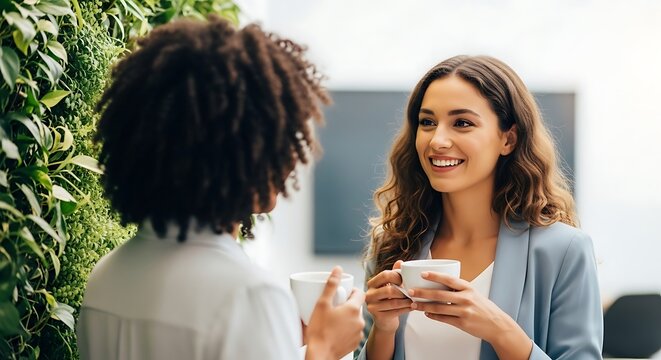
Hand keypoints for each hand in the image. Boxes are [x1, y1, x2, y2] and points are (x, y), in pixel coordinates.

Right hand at [305, 266, 364, 359]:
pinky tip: (335, 331)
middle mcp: (359, 321)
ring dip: (347, 318)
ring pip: (355, 319)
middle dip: (347, 304)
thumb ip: (331, 285)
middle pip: (356, 306)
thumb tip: (338, 270)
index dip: (352, 291)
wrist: (320, 354)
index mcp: (353, 309)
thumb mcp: (322, 304)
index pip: (360, 293)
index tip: (343, 293)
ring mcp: (358, 333)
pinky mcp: (354, 343)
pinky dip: (346, 329)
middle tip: (334, 306)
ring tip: (333, 320)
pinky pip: (353, 331)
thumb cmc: (319, 331)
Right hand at [365, 260, 412, 332]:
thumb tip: (400, 262)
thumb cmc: (389, 300)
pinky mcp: (378, 317)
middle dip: (403, 291)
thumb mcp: (390, 285)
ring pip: (394, 302)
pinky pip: (395, 312)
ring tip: (414, 300)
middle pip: (389, 289)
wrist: (384, 321)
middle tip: (412, 292)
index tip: (405, 280)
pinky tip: (412, 307)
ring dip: (407, 301)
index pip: (384, 275)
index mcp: (372, 284)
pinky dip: (406, 309)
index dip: (397, 276)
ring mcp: (372, 306)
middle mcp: (369, 294)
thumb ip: (394, 274)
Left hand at [409, 271, 531, 357]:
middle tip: (411, 291)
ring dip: (424, 306)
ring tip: (414, 305)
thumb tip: (439, 283)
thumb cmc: (483, 308)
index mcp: (468, 288)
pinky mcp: (463, 323)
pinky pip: (444, 319)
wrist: (497, 325)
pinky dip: (433, 316)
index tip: (422, 274)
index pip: (449, 279)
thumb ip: (458, 289)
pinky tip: (426, 314)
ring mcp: (464, 311)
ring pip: (439, 308)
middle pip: (440, 294)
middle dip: (423, 293)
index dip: (435, 276)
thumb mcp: (473, 293)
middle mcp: (466, 298)